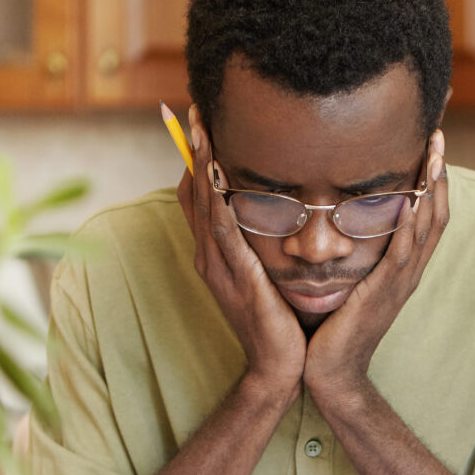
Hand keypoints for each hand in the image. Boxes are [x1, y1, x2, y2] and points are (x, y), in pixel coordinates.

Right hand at [176, 107, 305, 398]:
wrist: (282, 369)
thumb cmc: (281, 322)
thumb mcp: (268, 274)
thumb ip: (265, 245)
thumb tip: (276, 212)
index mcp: (216, 254)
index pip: (199, 195)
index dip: (196, 157)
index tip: (200, 119)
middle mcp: (209, 256)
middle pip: (193, 191)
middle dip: (191, 148)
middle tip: (191, 106)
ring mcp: (219, 267)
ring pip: (204, 203)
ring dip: (200, 163)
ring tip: (198, 125)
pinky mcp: (238, 277)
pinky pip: (223, 228)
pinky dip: (217, 197)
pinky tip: (218, 172)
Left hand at [303, 129, 447, 405]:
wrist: (329, 372)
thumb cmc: (330, 327)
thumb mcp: (345, 279)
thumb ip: (349, 251)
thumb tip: (333, 217)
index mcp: (401, 267)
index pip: (425, 214)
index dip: (432, 179)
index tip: (429, 142)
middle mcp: (408, 271)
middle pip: (436, 213)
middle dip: (439, 172)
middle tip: (438, 134)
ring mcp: (400, 282)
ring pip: (427, 227)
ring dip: (433, 189)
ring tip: (434, 154)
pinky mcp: (384, 292)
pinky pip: (404, 252)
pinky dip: (412, 224)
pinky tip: (413, 198)